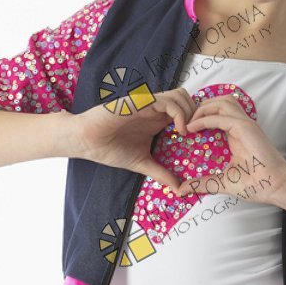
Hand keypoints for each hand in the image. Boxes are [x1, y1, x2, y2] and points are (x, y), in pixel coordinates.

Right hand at [67, 87, 195, 192]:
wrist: (86, 141)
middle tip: (197, 135)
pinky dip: (180, 114)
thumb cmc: (109, 148)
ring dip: (190, 112)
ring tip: (187, 133)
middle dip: (198, 114)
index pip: (186, 110)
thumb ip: (161, 172)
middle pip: (188, 99)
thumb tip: (178, 188)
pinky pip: (168, 101)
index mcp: (157, 119)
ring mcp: (148, 103)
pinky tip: (179, 131)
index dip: (197, 121)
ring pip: (181, 96)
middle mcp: (155, 109)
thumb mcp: (142, 163)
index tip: (199, 140)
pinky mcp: (140, 102)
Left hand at [173, 93, 285, 207]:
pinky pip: (221, 116)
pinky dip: (205, 119)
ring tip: (189, 122)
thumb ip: (202, 182)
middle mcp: (241, 125)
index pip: (219, 113)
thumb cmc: (255, 184)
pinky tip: (192, 128)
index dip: (202, 115)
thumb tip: (181, 190)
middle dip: (200, 107)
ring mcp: (244, 124)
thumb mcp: (221, 181)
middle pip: (220, 102)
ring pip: (222, 102)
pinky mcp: (245, 127)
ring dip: (203, 108)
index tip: (186, 128)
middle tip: (185, 122)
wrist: (275, 186)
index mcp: (237, 134)